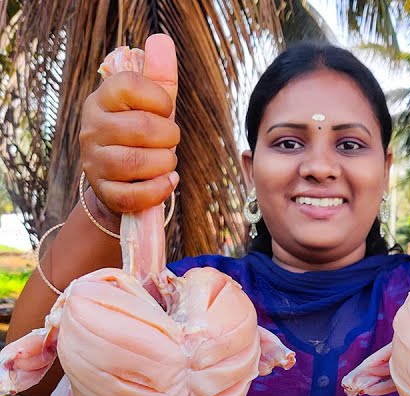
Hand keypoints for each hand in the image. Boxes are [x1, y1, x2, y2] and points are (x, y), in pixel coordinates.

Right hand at [79, 34, 180, 215]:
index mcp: (102, 100)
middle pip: (142, 127)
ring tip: (166, 161)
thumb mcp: (152, 105)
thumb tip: (161, 39)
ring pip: (137, 162)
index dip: (158, 98)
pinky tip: (167, 181)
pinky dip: (159, 190)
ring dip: (165, 163)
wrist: (122, 180)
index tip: (164, 109)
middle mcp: (92, 128)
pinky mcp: (104, 191)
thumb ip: (159, 75)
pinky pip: (134, 194)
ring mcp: (94, 161)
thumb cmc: (142, 136)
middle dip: (170, 136)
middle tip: (170, 141)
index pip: (128, 85)